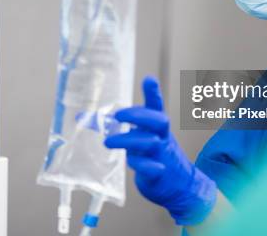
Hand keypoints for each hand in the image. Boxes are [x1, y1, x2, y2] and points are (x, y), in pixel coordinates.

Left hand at [105, 76, 216, 224]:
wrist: (181, 186)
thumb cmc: (155, 156)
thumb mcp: (142, 137)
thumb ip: (120, 126)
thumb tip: (85, 117)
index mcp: (158, 127)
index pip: (156, 106)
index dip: (153, 93)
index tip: (149, 79)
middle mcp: (162, 138)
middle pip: (158, 120)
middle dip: (139, 115)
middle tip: (119, 115)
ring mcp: (162, 155)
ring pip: (150, 143)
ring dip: (128, 140)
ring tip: (107, 142)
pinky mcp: (160, 174)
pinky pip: (151, 168)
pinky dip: (141, 164)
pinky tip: (131, 162)